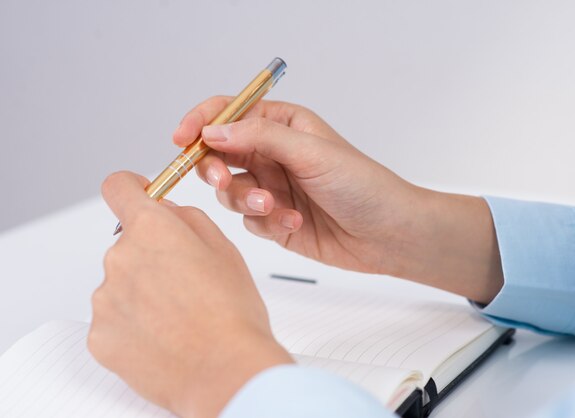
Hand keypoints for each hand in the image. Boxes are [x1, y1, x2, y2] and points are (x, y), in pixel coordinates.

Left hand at [89, 171, 292, 417]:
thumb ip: (189, 219)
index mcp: (152, 230)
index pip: (118, 187)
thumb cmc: (232, 314)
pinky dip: (133, 325)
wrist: (225, 373)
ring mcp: (105, 300)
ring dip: (142, 293)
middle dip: (152, 256)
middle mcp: (120, 259)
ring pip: (121, 284)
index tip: (139, 195)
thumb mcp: (225, 249)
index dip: (131, 188)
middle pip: (128, 244)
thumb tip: (167, 211)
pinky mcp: (100, 336)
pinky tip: (163, 338)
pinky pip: (113, 320)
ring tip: (178, 318)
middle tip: (186, 283)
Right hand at [174, 97, 418, 275]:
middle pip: (219, 154)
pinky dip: (266, 223)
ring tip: (274, 207)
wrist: (388, 233)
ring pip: (230, 191)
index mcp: (282, 126)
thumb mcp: (312, 152)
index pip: (229, 114)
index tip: (183, 139)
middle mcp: (273, 155)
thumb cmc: (363, 185)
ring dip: (246, 200)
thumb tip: (213, 131)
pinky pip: (249, 221)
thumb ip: (260, 138)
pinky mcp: (274, 219)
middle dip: (215, 168)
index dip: (201, 122)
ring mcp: (272, 188)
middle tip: (223, 181)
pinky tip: (295, 223)